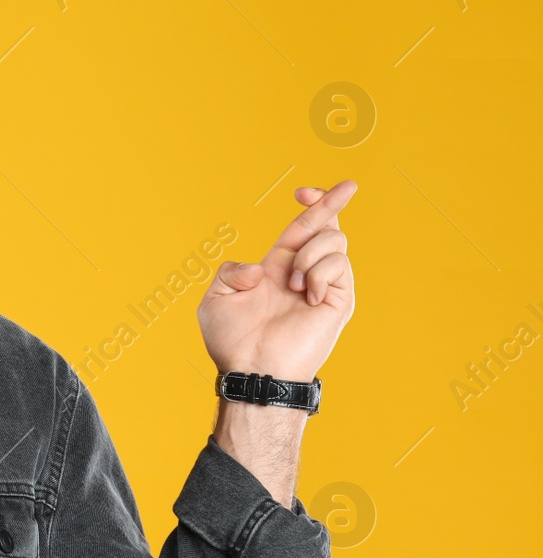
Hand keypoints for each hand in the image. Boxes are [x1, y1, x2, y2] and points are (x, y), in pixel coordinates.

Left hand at [198, 180, 358, 382]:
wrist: (252, 369)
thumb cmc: (232, 342)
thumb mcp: (216, 298)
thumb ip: (230, 271)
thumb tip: (260, 268)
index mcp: (279, 267)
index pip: (302, 228)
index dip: (310, 205)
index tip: (303, 191)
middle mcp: (304, 272)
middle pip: (328, 225)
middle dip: (331, 202)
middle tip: (342, 189)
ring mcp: (325, 285)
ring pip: (334, 240)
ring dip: (309, 253)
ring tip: (293, 284)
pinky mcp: (339, 300)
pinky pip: (339, 265)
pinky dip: (319, 272)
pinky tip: (307, 294)